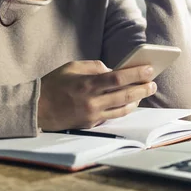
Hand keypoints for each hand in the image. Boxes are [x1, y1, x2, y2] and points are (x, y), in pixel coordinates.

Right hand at [38, 60, 156, 130]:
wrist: (37, 109)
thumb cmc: (54, 84)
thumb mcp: (72, 67)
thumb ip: (95, 66)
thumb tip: (113, 70)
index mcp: (87, 84)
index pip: (118, 78)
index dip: (136, 74)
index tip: (149, 69)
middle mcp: (92, 101)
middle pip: (125, 96)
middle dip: (142, 89)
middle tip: (153, 83)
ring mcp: (92, 115)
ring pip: (122, 109)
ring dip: (137, 101)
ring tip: (145, 92)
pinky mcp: (91, 124)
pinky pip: (112, 116)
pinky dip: (124, 109)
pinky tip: (131, 103)